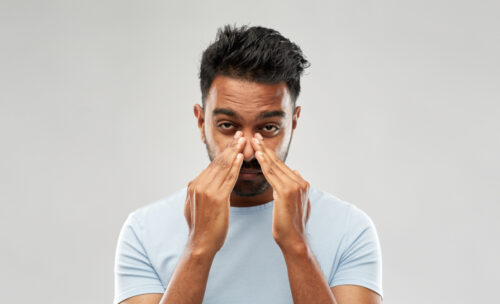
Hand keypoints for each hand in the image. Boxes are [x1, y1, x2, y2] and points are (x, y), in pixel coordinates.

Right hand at [184, 131, 244, 254]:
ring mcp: (207, 191)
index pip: (212, 166)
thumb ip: (196, 193)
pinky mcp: (217, 198)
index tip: (232, 143)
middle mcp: (199, 185)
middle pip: (218, 162)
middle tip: (239, 134)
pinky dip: (235, 166)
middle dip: (230, 147)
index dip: (223, 153)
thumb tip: (196, 184)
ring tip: (242, 140)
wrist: (200, 244)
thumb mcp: (193, 207)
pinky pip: (229, 179)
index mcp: (194, 185)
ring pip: (223, 167)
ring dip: (235, 152)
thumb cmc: (201, 229)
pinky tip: (241, 157)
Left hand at [250, 133, 310, 251]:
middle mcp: (300, 182)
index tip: (262, 144)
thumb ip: (297, 187)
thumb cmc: (291, 225)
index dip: (271, 155)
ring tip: (254, 141)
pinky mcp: (286, 192)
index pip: (283, 166)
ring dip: (263, 152)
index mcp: (302, 184)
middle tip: (255, 136)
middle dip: (266, 149)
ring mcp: (294, 186)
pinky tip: (258, 155)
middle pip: (279, 163)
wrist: (294, 240)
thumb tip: (297, 172)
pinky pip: (272, 175)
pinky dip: (264, 164)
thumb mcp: (298, 203)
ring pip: (275, 166)